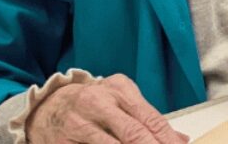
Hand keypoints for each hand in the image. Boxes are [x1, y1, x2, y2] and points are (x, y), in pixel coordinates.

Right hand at [27, 74, 188, 143]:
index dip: (168, 140)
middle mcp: (98, 104)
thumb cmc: (91, 103)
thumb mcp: (121, 99)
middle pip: (134, 134)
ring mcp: (79, 125)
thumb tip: (181, 139)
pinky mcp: (63, 143)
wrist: (46, 106)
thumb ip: (149, 118)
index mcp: (118, 90)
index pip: (151, 119)